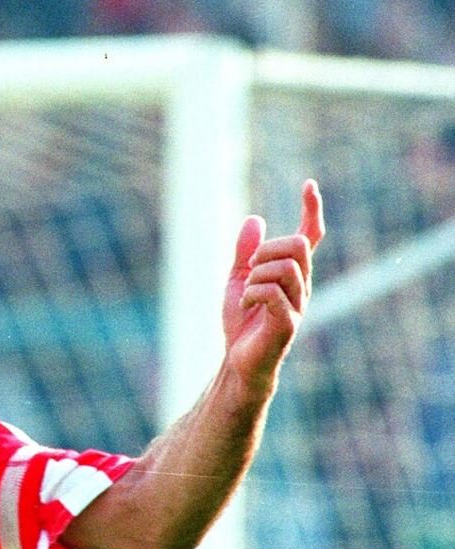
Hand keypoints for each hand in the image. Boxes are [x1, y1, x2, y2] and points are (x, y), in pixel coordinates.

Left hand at [223, 179, 324, 390]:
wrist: (238, 361)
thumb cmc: (242, 323)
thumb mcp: (238, 279)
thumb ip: (245, 252)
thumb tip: (253, 219)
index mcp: (293, 274)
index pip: (310, 236)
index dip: (311, 210)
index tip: (308, 185)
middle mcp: (302, 286)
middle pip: (298, 245)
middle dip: (267, 249)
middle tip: (249, 269)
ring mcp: (298, 304)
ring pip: (285, 267)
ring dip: (256, 275)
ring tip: (247, 294)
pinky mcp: (288, 323)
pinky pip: (273, 292)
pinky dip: (252, 293)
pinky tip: (246, 305)